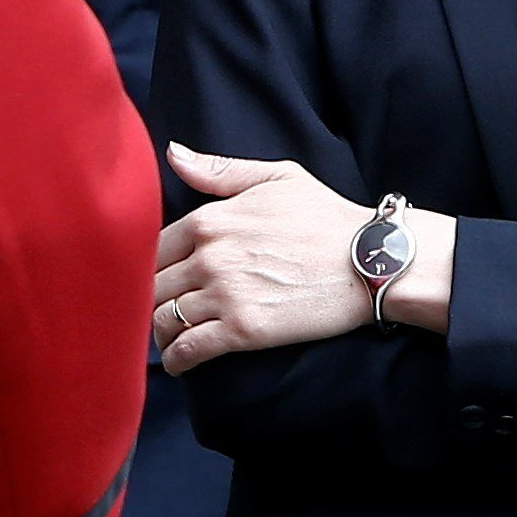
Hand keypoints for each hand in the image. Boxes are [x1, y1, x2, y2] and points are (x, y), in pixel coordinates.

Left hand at [152, 145, 377, 372]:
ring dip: (158, 333)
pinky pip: (189, 349)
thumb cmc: (325, 217)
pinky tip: (178, 363)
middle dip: (147, 301)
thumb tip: (173, 153)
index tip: (155, 280)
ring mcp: (225, 294)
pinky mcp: (243, 330)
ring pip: (163, 320)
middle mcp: (209, 256)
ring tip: (166, 339)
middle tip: (155, 313)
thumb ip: (219, 170)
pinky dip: (176, 360)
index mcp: (210, 219)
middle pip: (151, 286)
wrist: (369, 260)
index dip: (148, 267)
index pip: (152, 248)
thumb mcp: (275, 178)